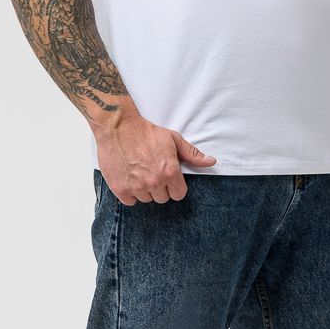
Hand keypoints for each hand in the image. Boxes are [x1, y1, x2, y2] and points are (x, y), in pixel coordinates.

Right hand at [97, 111, 216, 203]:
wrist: (118, 127)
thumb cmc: (146, 132)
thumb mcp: (173, 139)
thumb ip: (192, 154)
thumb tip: (210, 161)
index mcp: (170, 172)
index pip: (178, 194)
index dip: (174, 187)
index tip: (168, 179)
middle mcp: (154, 182)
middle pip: (162, 198)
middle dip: (159, 188)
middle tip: (151, 172)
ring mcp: (136, 187)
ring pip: (146, 199)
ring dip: (144, 190)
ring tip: (139, 173)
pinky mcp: (120, 188)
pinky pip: (130, 201)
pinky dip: (129, 193)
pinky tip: (129, 178)